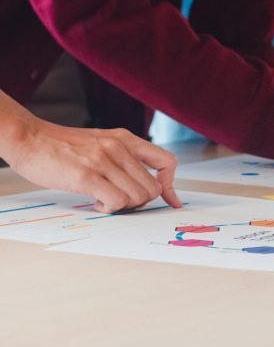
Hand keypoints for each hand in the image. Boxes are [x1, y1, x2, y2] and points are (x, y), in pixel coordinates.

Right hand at [5, 119, 180, 213]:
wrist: (29, 138)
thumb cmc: (62, 146)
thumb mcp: (102, 142)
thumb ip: (123, 158)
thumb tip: (143, 184)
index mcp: (126, 139)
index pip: (167, 162)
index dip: (170, 186)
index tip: (169, 201)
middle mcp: (119, 147)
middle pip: (152, 188)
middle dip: (140, 202)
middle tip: (119, 200)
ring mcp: (103, 160)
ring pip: (138, 197)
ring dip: (123, 206)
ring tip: (103, 198)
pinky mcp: (86, 175)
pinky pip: (116, 201)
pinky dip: (109, 208)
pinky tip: (95, 201)